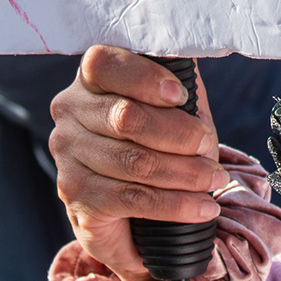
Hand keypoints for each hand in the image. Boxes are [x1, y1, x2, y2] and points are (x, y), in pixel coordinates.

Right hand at [50, 47, 220, 280]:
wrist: (132, 216)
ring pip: (134, 161)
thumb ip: (178, 85)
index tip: (181, 95)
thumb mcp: (172, 110)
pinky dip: (176, 204)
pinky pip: (133, 199)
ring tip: (213, 179)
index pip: (104, 65)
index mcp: (89, 81)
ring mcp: (67, 155)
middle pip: (126, 117)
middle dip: (179, 134)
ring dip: (185, 172)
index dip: (145, 78)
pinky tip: (202, 208)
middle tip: (208, 146)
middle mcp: (70, 113)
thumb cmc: (158, 147)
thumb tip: (192, 64)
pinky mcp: (76, 196)